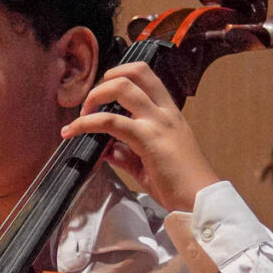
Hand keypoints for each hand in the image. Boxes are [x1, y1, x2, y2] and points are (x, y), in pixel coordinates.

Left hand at [58, 63, 220, 211]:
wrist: (200, 202)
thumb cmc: (180, 185)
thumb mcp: (150, 164)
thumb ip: (128, 154)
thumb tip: (106, 149)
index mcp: (169, 113)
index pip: (146, 76)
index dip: (120, 76)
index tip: (103, 96)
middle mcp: (165, 111)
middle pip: (134, 71)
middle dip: (105, 81)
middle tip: (90, 104)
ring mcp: (157, 122)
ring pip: (121, 87)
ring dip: (94, 96)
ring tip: (80, 116)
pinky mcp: (147, 139)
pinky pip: (110, 120)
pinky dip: (85, 123)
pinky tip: (72, 132)